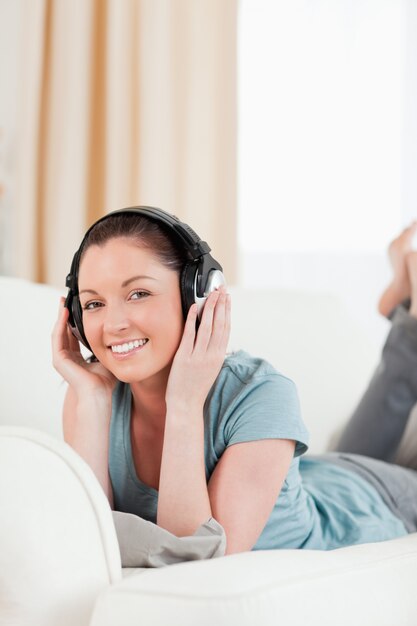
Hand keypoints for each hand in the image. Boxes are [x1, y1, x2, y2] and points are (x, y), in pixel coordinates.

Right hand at [51, 297, 115, 397]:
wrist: (99, 394)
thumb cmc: (105, 382)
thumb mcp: (108, 358)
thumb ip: (109, 348)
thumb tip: (120, 335)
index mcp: (78, 358)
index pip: (74, 335)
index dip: (75, 321)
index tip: (78, 308)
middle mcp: (68, 358)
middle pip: (65, 331)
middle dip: (65, 315)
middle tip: (66, 299)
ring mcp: (62, 359)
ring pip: (59, 332)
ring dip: (60, 317)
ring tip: (62, 302)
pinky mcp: (59, 360)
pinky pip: (57, 338)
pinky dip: (60, 325)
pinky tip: (63, 314)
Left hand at [165, 287, 230, 413]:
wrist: (186, 406)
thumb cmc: (196, 388)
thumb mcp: (210, 369)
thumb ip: (213, 352)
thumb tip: (215, 337)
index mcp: (219, 357)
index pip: (226, 328)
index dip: (228, 311)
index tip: (228, 298)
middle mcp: (211, 355)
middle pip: (219, 324)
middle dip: (221, 304)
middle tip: (221, 289)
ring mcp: (198, 356)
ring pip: (207, 326)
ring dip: (210, 307)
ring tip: (211, 294)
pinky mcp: (185, 357)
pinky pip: (189, 334)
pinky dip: (192, 319)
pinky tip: (193, 308)